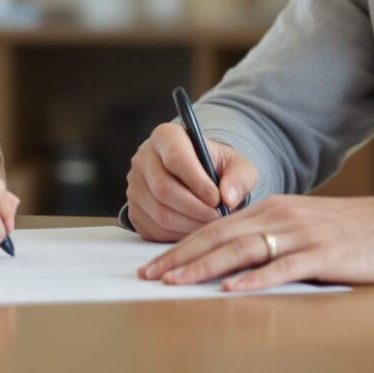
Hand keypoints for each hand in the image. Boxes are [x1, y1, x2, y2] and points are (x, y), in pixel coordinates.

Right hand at [124, 122, 257, 242]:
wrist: (197, 178)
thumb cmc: (216, 168)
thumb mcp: (236, 165)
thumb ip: (239, 178)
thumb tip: (228, 198)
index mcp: (166, 136)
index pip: (176, 158)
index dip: (198, 182)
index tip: (217, 199)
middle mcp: (143, 158)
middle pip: (164, 189)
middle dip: (196, 209)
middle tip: (217, 217)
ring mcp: (134, 186)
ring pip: (159, 213)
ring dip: (189, 225)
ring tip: (210, 224)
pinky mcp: (134, 211)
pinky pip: (154, 229)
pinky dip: (178, 235)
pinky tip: (195, 229)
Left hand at [137, 195, 373, 291]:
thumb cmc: (349, 235)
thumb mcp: (302, 228)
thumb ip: (269, 239)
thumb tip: (229, 264)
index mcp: (272, 209)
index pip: (215, 228)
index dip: (181, 246)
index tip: (153, 264)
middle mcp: (281, 216)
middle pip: (220, 236)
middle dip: (181, 257)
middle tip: (150, 275)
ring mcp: (301, 234)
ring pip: (243, 250)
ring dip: (205, 267)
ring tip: (177, 281)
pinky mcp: (323, 254)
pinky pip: (282, 267)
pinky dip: (254, 279)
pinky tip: (231, 289)